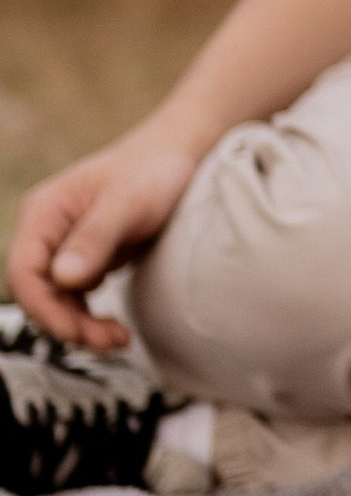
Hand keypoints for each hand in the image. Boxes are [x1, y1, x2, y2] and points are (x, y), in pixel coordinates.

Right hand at [7, 118, 207, 348]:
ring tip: (118, 339)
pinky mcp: (87, 256)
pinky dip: (91, 315)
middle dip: (67, 322)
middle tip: (110, 342)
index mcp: (44, 212)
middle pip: (39, 292)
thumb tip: (63, 279)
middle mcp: (47, 230)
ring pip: (58, 299)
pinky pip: (77, 296)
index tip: (77, 331)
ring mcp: (65, 245)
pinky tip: (114, 327)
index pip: (25, 272)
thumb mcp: (127, 204)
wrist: (181, 153)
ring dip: (81, 325)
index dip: (44, 308)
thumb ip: (95, 239)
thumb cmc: (154, 169)